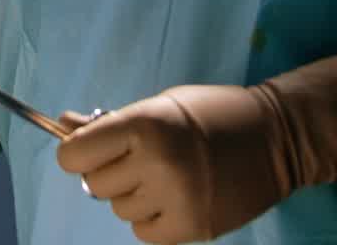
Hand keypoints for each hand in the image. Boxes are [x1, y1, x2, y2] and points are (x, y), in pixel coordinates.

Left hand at [56, 51, 336, 242]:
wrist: (274, 140)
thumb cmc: (209, 113)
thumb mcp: (157, 105)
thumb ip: (109, 122)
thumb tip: (62, 124)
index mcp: (143, 124)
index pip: (73, 155)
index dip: (74, 154)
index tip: (84, 151)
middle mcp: (155, 163)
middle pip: (93, 184)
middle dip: (107, 171)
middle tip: (136, 159)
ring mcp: (175, 200)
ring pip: (118, 208)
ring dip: (131, 195)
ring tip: (163, 176)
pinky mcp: (192, 229)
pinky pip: (143, 232)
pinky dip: (151, 219)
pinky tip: (173, 198)